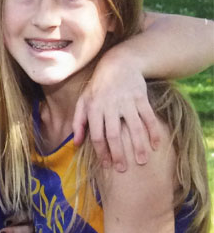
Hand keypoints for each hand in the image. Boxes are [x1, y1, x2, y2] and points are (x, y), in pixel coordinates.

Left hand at [73, 50, 159, 171]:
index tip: (107, 165)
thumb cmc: (98, 86)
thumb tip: (76, 143)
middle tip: (123, 169)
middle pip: (114, 134)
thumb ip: (78, 121)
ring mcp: (127, 101)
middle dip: (118, 154)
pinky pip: (149, 117)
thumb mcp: (83, 100)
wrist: (119, 63)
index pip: (97, 135)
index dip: (101, 152)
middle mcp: (110, 106)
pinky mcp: (141, 97)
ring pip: (134, 127)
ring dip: (139, 146)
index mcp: (94, 108)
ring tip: (142, 162)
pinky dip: (153, 131)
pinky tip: (156, 145)